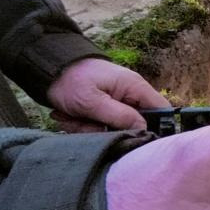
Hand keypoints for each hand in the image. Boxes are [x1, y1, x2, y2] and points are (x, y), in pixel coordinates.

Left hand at [46, 58, 168, 131]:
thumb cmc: (71, 80)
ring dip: (90, 129)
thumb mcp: (93, 101)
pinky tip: (70, 116)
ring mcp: (116, 104)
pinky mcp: (103, 110)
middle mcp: (129, 96)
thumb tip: (144, 130)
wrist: (47, 69)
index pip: (162, 111)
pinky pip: (100, 127)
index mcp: (135, 87)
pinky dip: (83, 126)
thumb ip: (120, 116)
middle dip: (108, 130)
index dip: (157, 128)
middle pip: (134, 126)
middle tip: (88, 123)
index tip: (137, 139)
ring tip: (74, 117)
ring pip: (113, 130)